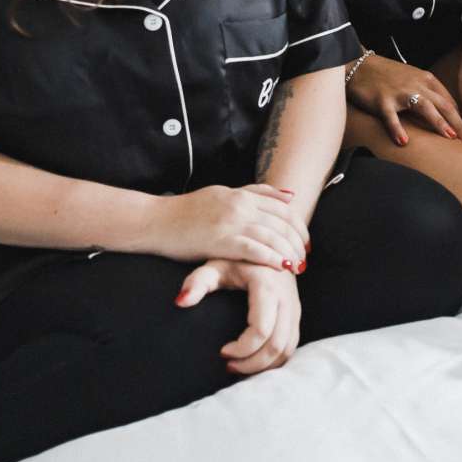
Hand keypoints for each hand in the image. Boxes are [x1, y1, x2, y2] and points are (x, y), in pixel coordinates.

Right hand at [156, 184, 307, 271]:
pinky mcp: (219, 240)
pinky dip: (271, 258)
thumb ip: (255, 193)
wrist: (155, 220)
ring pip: (272, 236)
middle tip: (306, 258)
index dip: (299, 226)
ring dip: (289, 252)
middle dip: (298, 242)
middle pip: (281, 223)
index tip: (306, 241)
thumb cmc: (187, 211)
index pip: (283, 208)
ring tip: (298, 267)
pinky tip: (282, 267)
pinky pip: (253, 249)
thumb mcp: (223, 194)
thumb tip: (288, 196)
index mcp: (242, 195)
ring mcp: (230, 222)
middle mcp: (240, 205)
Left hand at [175, 259, 301, 375]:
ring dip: (265, 364)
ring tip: (240, 365)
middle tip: (229, 366)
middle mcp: (286, 298)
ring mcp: (294, 306)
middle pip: (277, 345)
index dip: (242, 348)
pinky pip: (291, 344)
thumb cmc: (235, 257)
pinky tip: (253, 359)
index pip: (261, 330)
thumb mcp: (215, 266)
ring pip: (287, 348)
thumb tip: (180, 302)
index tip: (221, 351)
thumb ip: (197, 282)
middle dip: (253, 364)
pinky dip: (275, 359)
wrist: (262, 246)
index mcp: (268, 286)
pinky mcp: (295, 313)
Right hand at [348, 55, 461, 147]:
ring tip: (450, 138)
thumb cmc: (389, 76)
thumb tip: (449, 113)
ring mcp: (400, 92)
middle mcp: (417, 85)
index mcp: (427, 80)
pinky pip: (391, 117)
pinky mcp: (382, 100)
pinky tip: (403, 141)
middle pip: (443, 106)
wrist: (360, 65)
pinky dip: (397, 129)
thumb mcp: (415, 79)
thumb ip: (430, 94)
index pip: (450, 102)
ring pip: (424, 107)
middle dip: (459, 124)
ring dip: (439, 123)